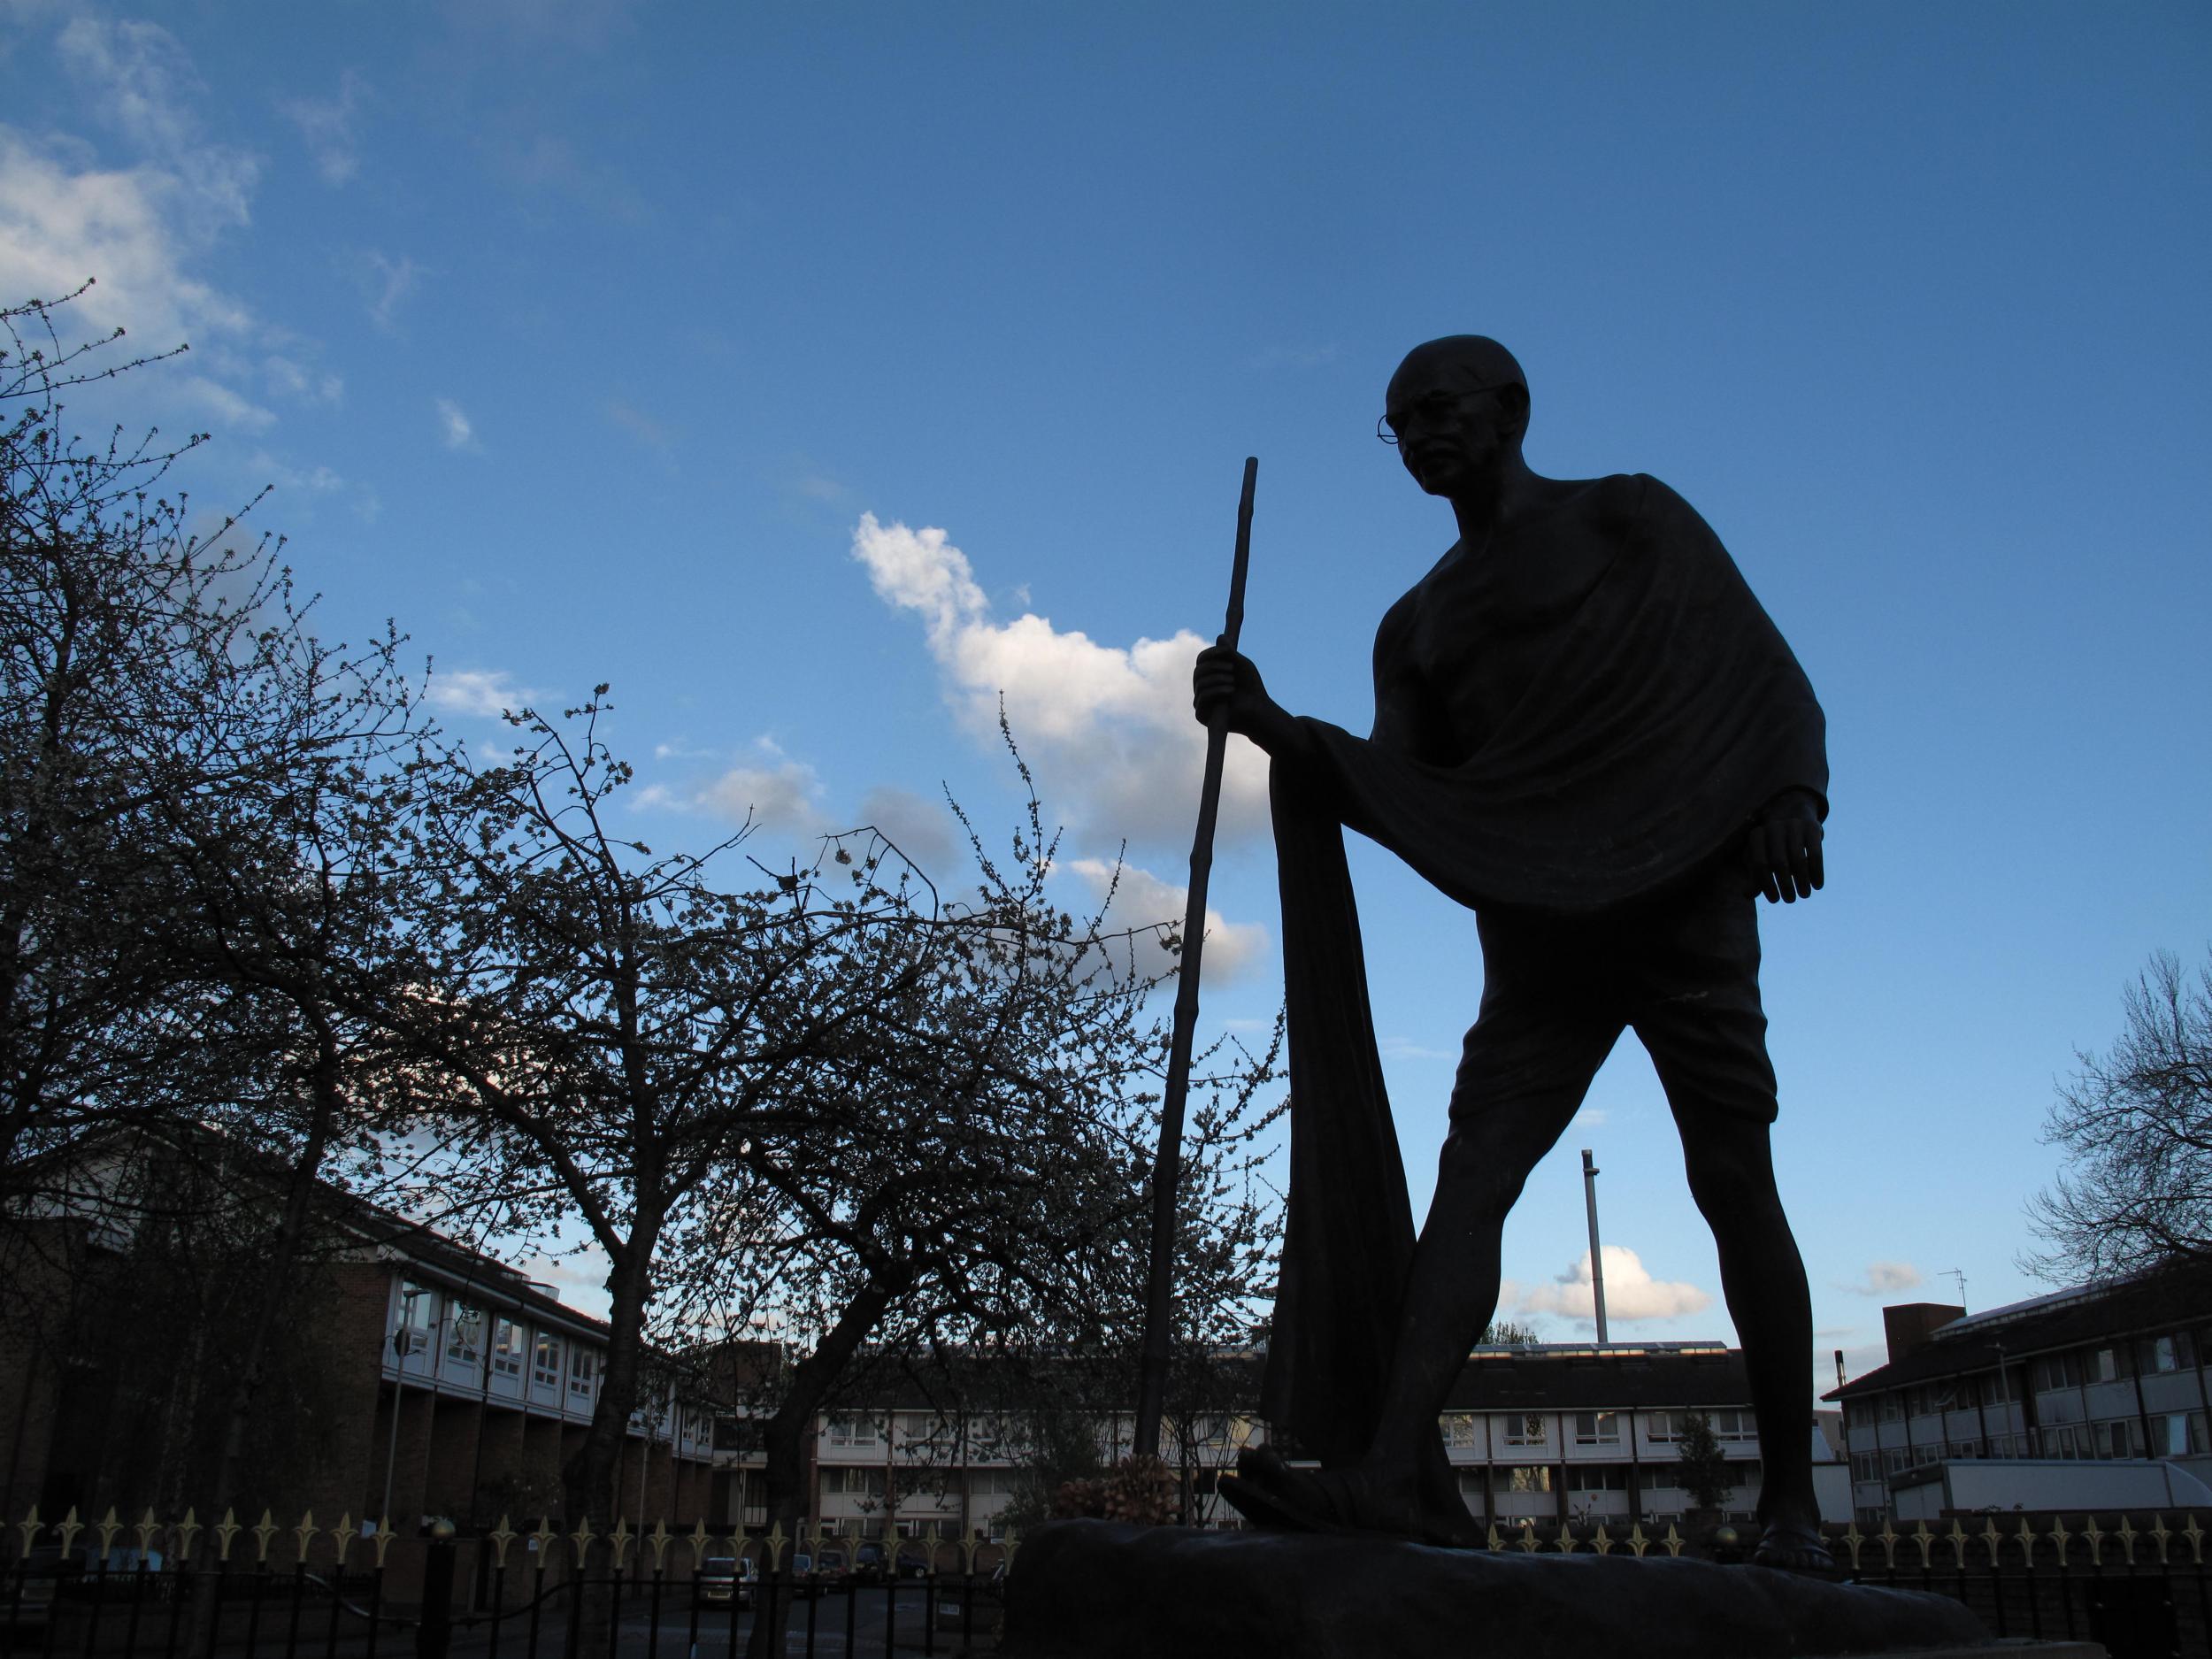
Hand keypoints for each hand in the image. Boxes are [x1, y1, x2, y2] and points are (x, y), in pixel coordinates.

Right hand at [1192, 642, 1302, 756]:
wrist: (1259, 710)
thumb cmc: (1251, 688)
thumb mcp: (1241, 665)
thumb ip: (1229, 653)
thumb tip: (1220, 637)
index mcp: (1210, 674)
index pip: (1201, 660)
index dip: (1210, 654)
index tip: (1225, 652)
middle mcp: (1203, 688)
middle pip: (1198, 671)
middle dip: (1214, 667)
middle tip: (1232, 668)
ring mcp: (1201, 703)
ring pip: (1200, 683)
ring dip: (1218, 679)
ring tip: (1233, 682)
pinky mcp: (1202, 716)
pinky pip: (1202, 697)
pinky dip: (1216, 690)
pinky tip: (1230, 691)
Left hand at [1743, 789, 1823, 903]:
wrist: (1794, 814)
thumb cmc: (1773, 845)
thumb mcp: (1762, 856)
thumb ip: (1755, 876)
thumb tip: (1747, 895)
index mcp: (1757, 835)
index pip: (1759, 864)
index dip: (1766, 884)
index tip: (1774, 900)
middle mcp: (1773, 827)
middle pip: (1778, 862)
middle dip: (1784, 884)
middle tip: (1789, 900)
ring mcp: (1793, 825)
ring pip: (1797, 858)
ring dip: (1801, 881)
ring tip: (1804, 895)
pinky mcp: (1812, 827)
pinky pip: (1815, 853)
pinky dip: (1816, 872)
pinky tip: (1818, 886)